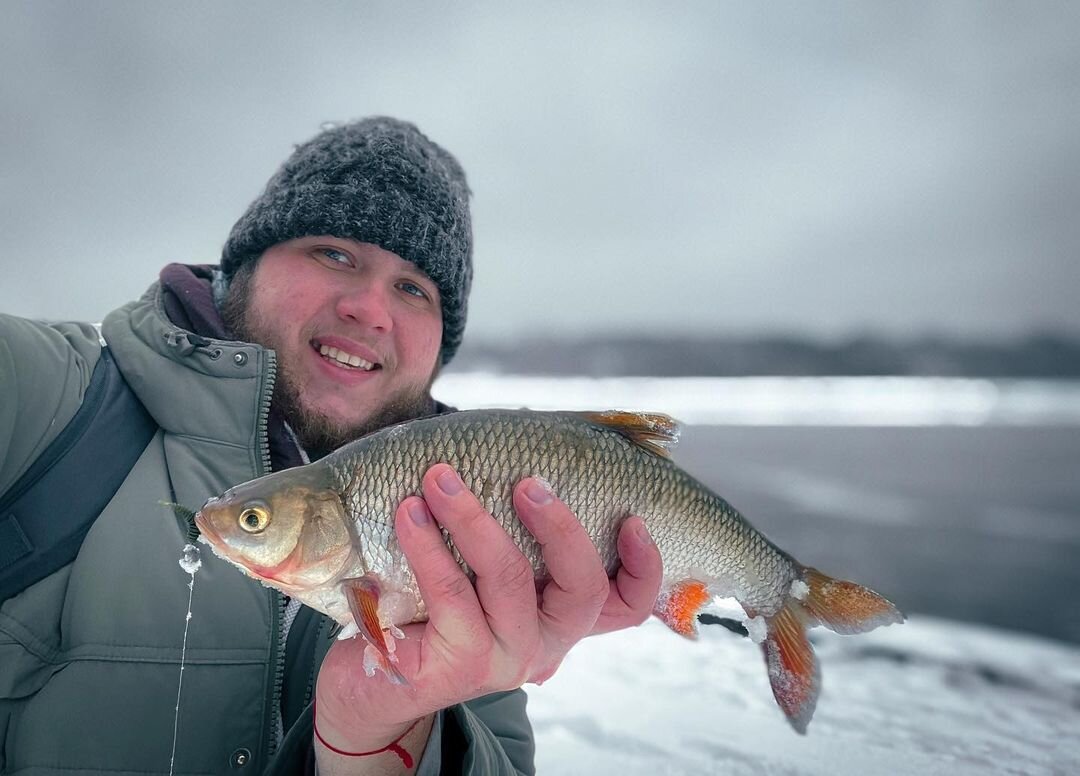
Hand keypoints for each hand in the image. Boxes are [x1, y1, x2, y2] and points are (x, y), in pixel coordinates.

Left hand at [313, 463, 662, 766]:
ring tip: (439, 478)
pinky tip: (409, 514)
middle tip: (527, 481)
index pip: (626, 607)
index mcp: (557, 619)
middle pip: (582, 591)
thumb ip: (508, 538)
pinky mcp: (454, 668)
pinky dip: (427, 545)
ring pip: (510, 581)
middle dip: (560, 527)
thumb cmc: (428, 609)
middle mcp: (542, 645)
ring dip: (473, 519)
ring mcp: (502, 661)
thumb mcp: (480, 575)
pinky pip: (450, 595)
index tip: (634, 520)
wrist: (368, 686)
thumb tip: (508, 457)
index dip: (644, 569)